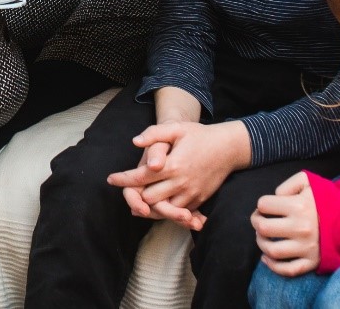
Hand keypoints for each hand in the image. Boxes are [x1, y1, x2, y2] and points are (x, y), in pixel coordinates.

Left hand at [108, 120, 248, 223]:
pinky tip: (156, 204)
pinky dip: (165, 211)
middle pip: (149, 198)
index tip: (111, 179)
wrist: (228, 148)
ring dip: (149, 206)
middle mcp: (181, 183)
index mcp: (173, 165)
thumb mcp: (177, 128)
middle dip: (135, 195)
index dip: (123, 179)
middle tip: (125, 189)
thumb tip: (135, 142)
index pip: (141, 177)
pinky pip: (178, 212)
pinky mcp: (199, 200)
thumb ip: (154, 133)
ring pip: (163, 210)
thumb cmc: (200, 135)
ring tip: (137, 199)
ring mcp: (191, 194)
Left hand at [253, 172, 320, 275]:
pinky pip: (288, 269)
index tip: (265, 207)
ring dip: (261, 243)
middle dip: (256, 223)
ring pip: (272, 251)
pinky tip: (267, 258)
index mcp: (298, 206)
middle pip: (263, 228)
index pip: (264, 205)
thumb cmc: (327, 198)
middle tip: (260, 221)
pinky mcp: (312, 262)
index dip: (261, 205)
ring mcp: (306, 248)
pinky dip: (273, 266)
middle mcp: (301, 228)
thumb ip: (287, 185)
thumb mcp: (308, 181)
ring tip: (263, 237)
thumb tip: (274, 198)